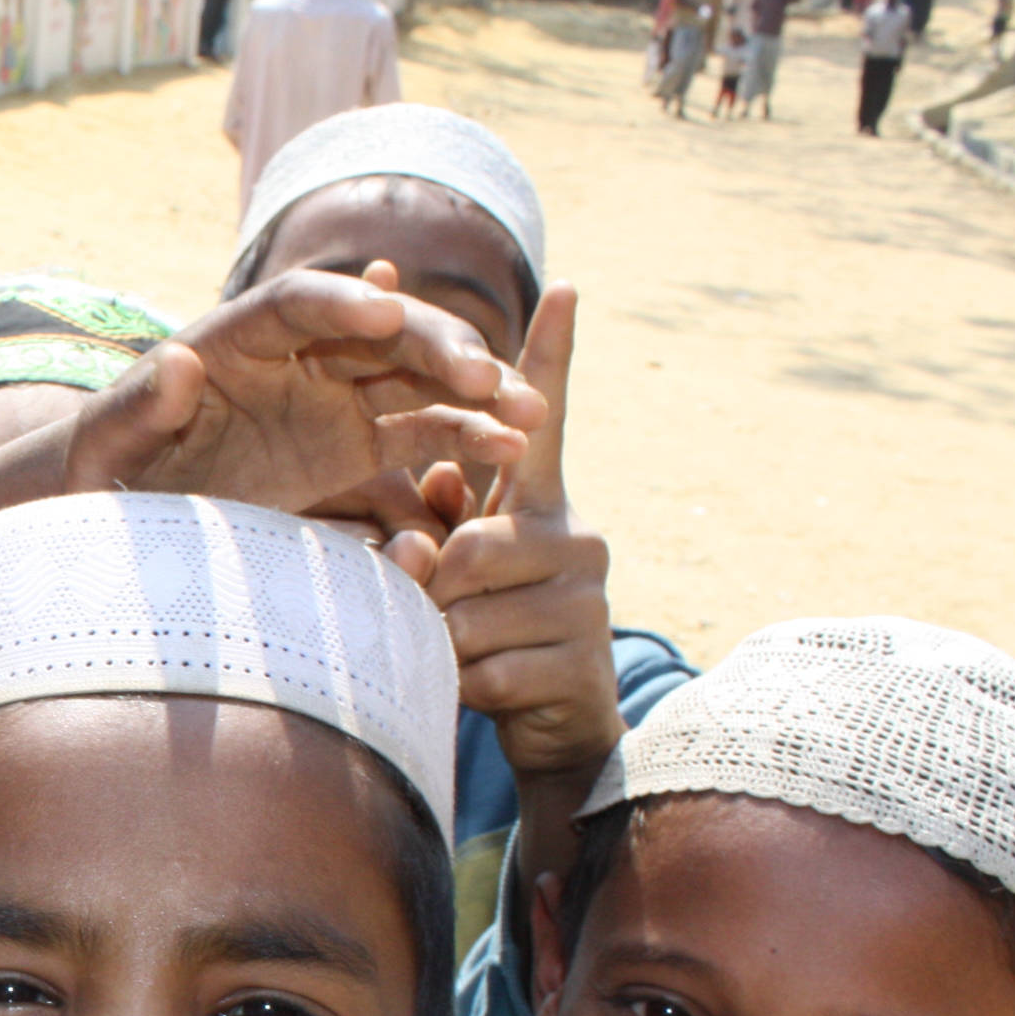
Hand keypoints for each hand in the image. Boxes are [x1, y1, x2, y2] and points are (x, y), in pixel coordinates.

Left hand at [67, 267, 543, 510]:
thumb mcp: (104, 449)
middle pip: (376, 332)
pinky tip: (509, 448)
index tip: (385, 308)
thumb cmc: (102, 476)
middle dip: (433, 345)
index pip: (296, 305)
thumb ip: (138, 408)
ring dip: (473, 388)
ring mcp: (330, 398)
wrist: (122, 517)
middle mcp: (294, 357)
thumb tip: (178, 362)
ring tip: (530, 413)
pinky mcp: (352, 446)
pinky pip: (417, 432)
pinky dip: (464, 436)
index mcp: (233, 339)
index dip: (341, 303)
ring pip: (414, 376)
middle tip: (484, 371)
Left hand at [408, 284, 620, 789]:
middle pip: (467, 549)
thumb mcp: (456, 571)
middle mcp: (574, 535)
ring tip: (468, 655)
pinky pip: (485, 667)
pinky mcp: (579, 657)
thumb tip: (433, 481)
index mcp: (539, 503)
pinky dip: (461, 686)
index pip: (545, 421)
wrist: (552, 729)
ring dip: (442, 643)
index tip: (563, 286)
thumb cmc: (489, 634)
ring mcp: (584, 596)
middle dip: (430, 594)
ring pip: (468, 613)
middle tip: (436, 620)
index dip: (551, 356)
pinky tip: (484, 691)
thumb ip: (440, 518)